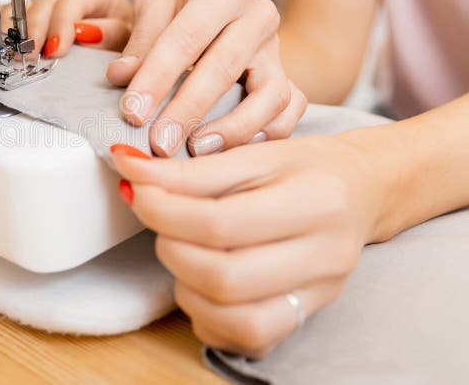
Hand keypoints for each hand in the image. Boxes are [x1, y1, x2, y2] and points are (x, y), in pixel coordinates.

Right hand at [0, 0, 131, 57]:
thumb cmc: (127, 35)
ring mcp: (48, 3)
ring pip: (23, 7)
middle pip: (43, 4)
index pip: (72, 0)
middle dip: (34, 30)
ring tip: (11, 51)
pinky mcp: (33, 15)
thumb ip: (111, 33)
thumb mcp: (130, 34)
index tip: (56, 49)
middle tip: (30, 54)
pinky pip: (11, 13)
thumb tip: (86, 34)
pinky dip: (1, 24)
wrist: (121, 40)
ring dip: (15, 30)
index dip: (61, 24)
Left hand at [107, 0, 305, 156]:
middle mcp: (258, 14)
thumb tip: (121, 77)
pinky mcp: (285, 72)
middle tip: (159, 142)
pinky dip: (268, 132)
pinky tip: (234, 149)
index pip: (187, 37)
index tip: (132, 112)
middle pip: (224, 69)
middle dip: (188, 110)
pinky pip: (290, 108)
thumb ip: (140, 40)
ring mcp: (276, 47)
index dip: (157, 78)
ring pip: (270, 94)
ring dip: (233, 128)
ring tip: (196, 149)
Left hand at [110, 133, 389, 357]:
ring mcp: (319, 295)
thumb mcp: (255, 154)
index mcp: (315, 202)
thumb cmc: (305, 166)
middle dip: (170, 248)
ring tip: (182, 250)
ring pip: (233, 319)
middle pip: (224, 278)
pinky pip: (246, 339)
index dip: (161, 210)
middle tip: (160, 221)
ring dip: (186, 286)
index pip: (219, 223)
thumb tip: (131, 171)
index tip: (135, 188)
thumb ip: (192, 170)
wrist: (362, 189)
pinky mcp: (306, 317)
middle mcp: (325, 257)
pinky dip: (208, 316)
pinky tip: (202, 282)